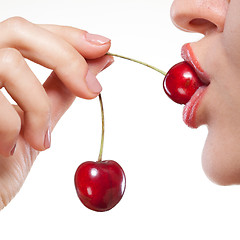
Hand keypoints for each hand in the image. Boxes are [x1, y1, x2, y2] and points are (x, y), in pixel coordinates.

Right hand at [0, 17, 112, 208]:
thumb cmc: (4, 161)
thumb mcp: (39, 119)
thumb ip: (64, 89)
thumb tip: (100, 63)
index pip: (32, 31)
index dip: (69, 36)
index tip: (103, 48)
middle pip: (20, 31)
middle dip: (66, 58)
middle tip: (91, 90)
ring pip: (8, 64)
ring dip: (38, 106)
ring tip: (41, 139)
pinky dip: (15, 128)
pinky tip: (13, 148)